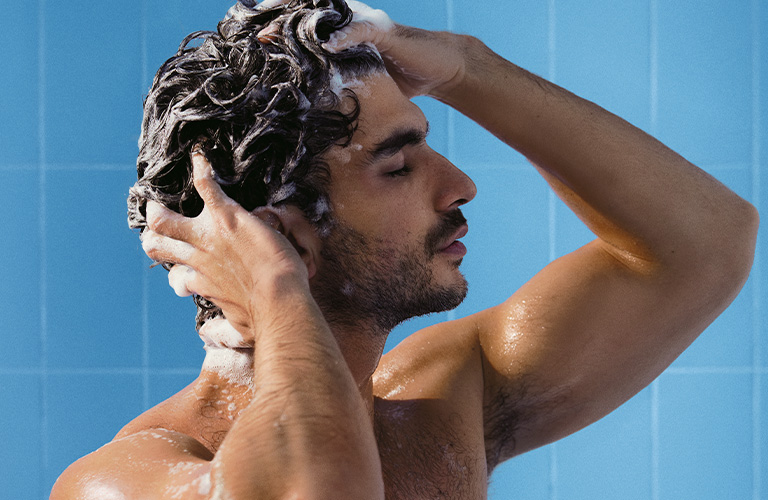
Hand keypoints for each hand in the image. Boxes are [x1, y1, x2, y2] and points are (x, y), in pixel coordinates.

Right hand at [141, 151, 310, 338]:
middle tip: (157, 226)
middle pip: (158, 245)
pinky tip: (200, 157)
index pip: (179, 276)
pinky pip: (206, 187)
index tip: (187, 272)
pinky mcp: (225, 217)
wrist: (278, 301)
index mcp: (200, 284)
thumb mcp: (238, 331)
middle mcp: (196, 260)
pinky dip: (202, 170)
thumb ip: (221, 331)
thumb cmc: (263, 318)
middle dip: (154, 236)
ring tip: (160, 200)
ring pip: (166, 220)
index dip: (181, 273)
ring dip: (162, 209)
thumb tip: (207, 335)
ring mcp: (206, 237)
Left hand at [254, 0, 466, 98]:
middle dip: (279, 18)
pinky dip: (342, 36)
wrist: (438, 67)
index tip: (253, 38)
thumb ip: (335, 83)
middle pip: (307, 11)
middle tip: (255, 32)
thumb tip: (308, 108)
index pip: (303, 23)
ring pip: (327, 15)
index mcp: (340, 30)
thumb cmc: (398, 76)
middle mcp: (349, 19)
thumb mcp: (359, 79)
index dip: (279, 27)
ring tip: (275, 35)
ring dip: (300, 24)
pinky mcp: (384, 30)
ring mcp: (366, 21)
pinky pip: (360, 29)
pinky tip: (325, 45)